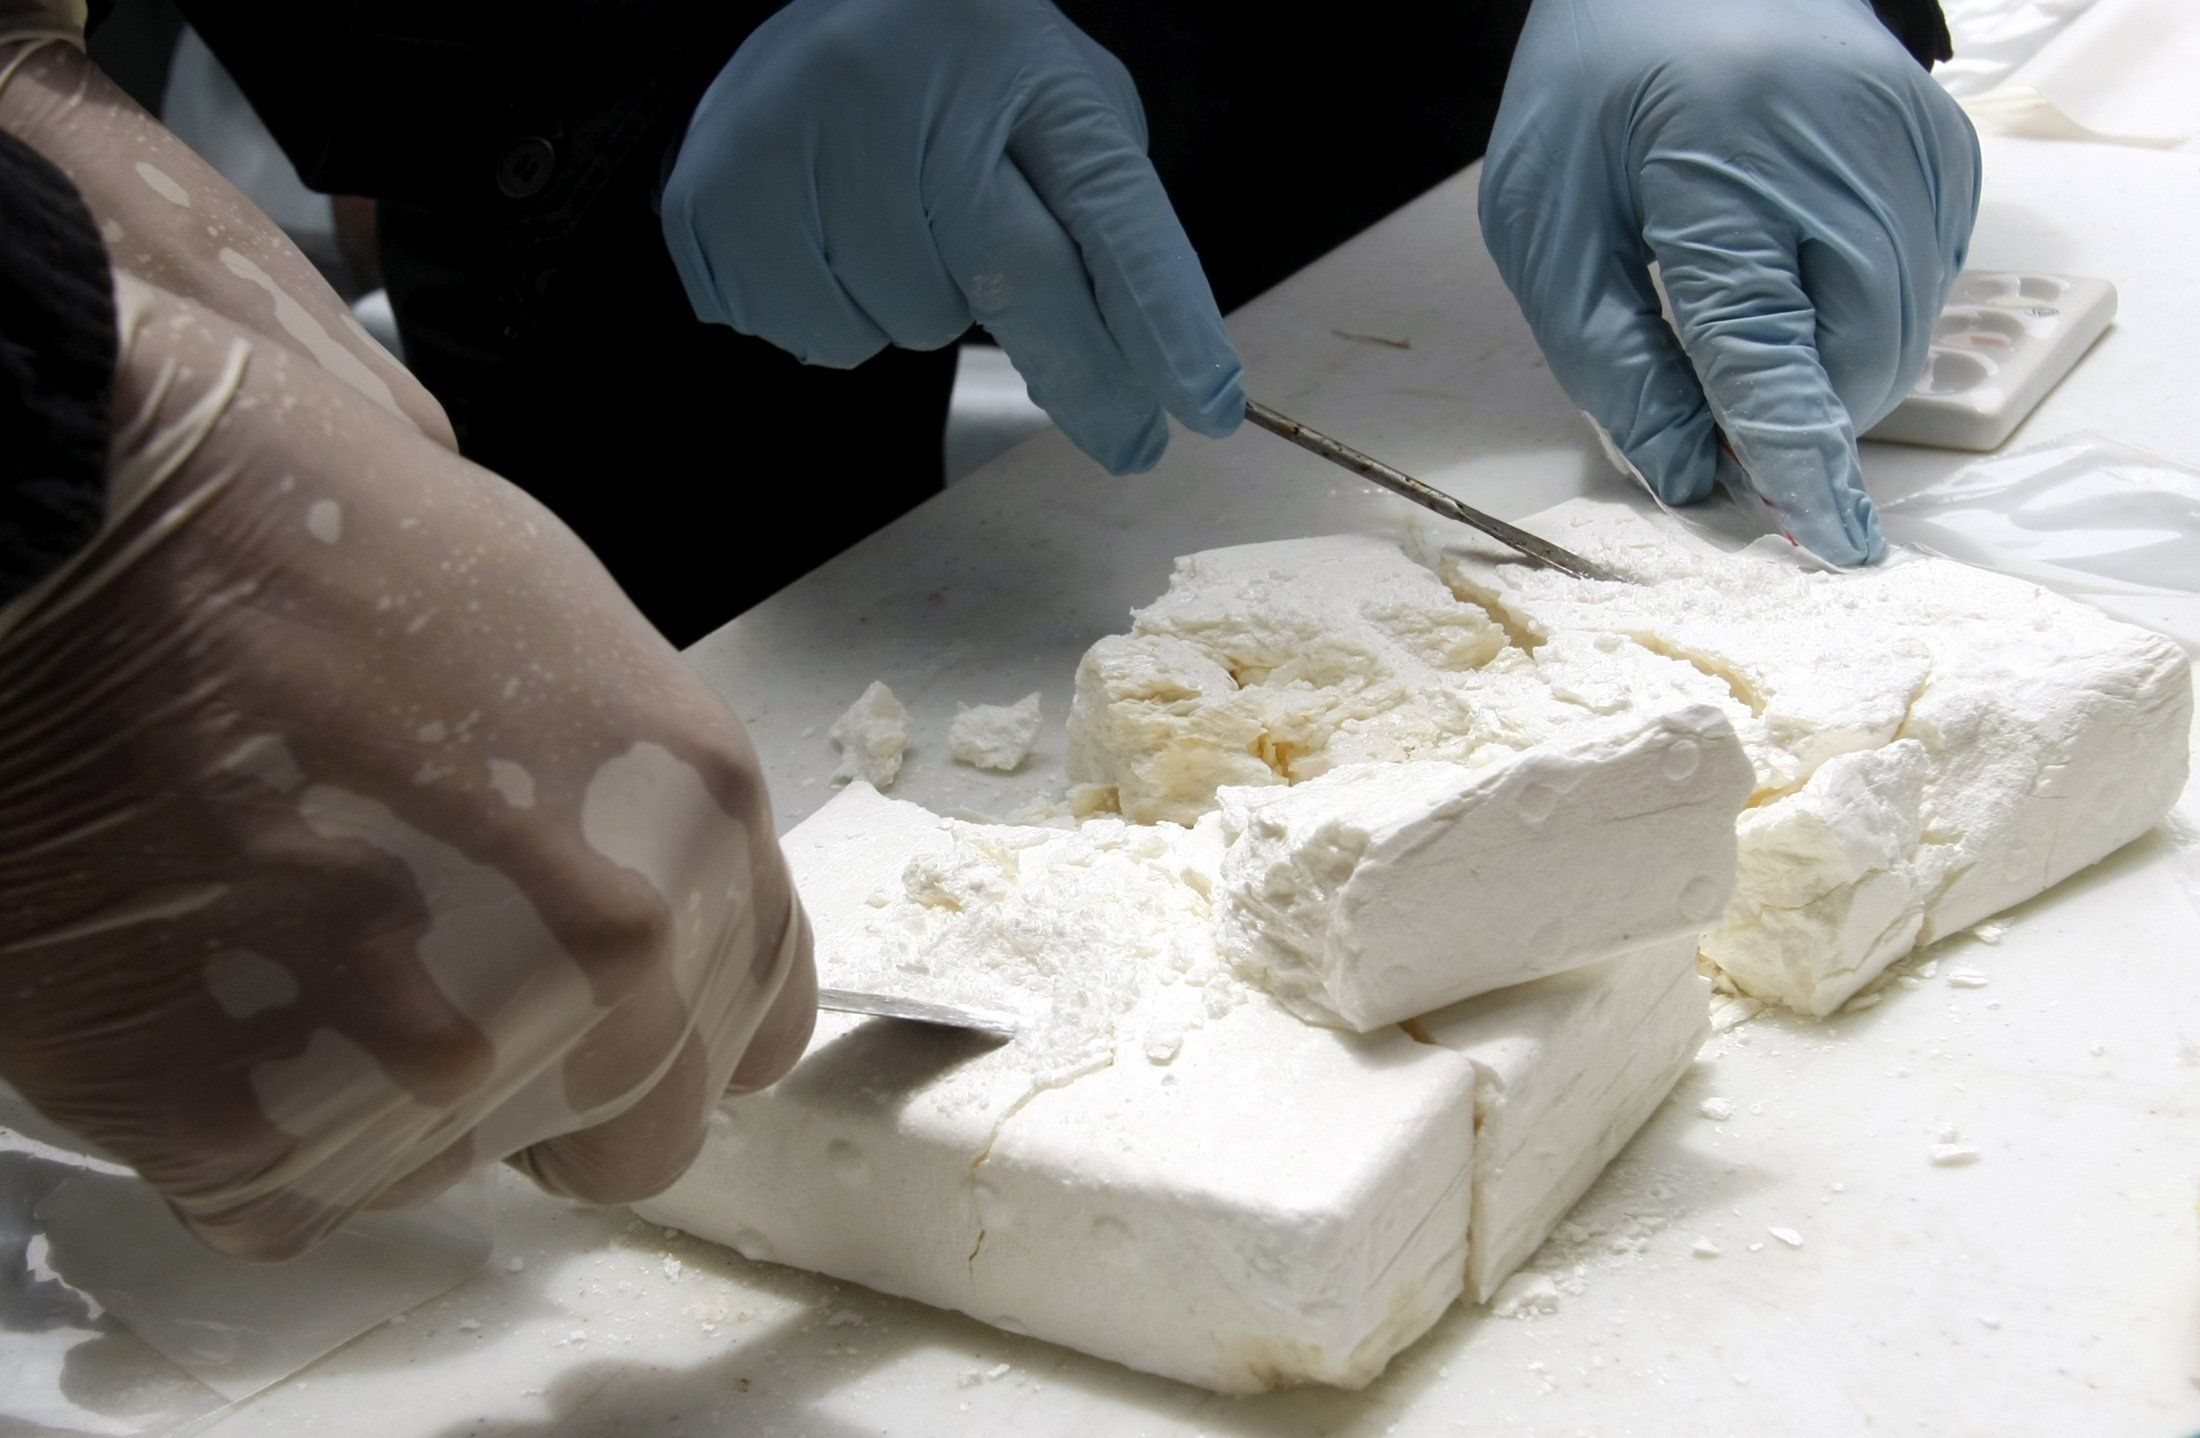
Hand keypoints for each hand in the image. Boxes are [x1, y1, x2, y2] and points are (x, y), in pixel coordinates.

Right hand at [0, 37, 814, 1258]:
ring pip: (449, 1166)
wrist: (85, 522)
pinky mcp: (266, 1121)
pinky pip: (285, 1193)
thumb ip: (619, 791)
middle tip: (420, 1002)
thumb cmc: (307, 527)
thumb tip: (605, 861)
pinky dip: (239, 1126)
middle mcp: (616, 957)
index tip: (592, 1017)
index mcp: (701, 821)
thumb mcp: (551, 621)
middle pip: (631, 1137)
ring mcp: (448, 1054)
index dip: (670, 1033)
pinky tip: (196, 999)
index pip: (753, 1024)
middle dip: (543, 1093)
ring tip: (280, 962)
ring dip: (381, 1102)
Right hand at [659, 0, 1244, 473]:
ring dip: (925, 310)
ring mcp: (799, 130)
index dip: (1158, 314)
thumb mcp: (1056, 105)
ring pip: (907, 321)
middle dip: (1085, 376)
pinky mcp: (717, 191)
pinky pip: (818, 335)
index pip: (1103, 204)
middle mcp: (902, 82)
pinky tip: (834, 246)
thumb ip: (1097, 221)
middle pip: (1013, 278)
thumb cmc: (963, 74)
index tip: (1204, 406)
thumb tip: (1125, 380)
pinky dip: (841, 319)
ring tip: (902, 230)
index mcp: (1016, 57)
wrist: (823, 7)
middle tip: (1128, 440)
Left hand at [1480, 0, 1980, 564]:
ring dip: (1826, 369)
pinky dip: (1857, 314)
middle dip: (1797, 416)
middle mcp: (1845, 147)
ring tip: (1734, 318)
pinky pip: (1920, 283)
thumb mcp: (1548, 222)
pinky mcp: (1942, 152)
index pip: (1772, 351)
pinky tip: (1789, 270)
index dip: (1794, 459)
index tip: (1827, 540)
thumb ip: (1609, 359)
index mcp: (1725, 161)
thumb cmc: (1598, 81)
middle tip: (1712, 416)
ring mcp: (1911, 143)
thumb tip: (1685, 472)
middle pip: (1859, 355)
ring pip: (1902, 331)